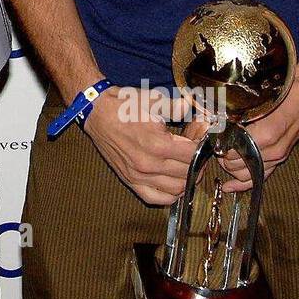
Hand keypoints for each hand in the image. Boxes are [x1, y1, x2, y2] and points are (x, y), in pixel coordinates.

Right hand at [83, 86, 205, 205]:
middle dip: (198, 164)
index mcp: (157, 144)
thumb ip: (175, 107)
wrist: (96, 112)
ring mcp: (138, 175)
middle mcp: (148, 164)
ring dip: (187, 180)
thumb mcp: (152, 99)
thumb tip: (190, 107)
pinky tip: (174, 184)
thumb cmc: (123, 105)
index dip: (202, 148)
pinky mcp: (129, 180)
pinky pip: (155, 198)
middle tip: (198, 154)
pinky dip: (169, 195)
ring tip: (188, 168)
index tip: (202, 142)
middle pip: (187, 173)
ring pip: (176, 189)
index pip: (192, 154)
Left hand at [219, 55, 298, 191]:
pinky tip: (230, 187)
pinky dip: (245, 184)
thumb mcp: (261, 99)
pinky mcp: (281, 158)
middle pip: (238, 165)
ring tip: (221, 159)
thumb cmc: (286, 91)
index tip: (212, 138)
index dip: (220, 146)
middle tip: (214, 146)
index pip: (235, 150)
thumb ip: (239, 112)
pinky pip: (262, 177)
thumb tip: (216, 117)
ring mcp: (278, 156)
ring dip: (231, 169)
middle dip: (223, 158)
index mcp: (267, 134)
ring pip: (248, 174)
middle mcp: (274, 150)